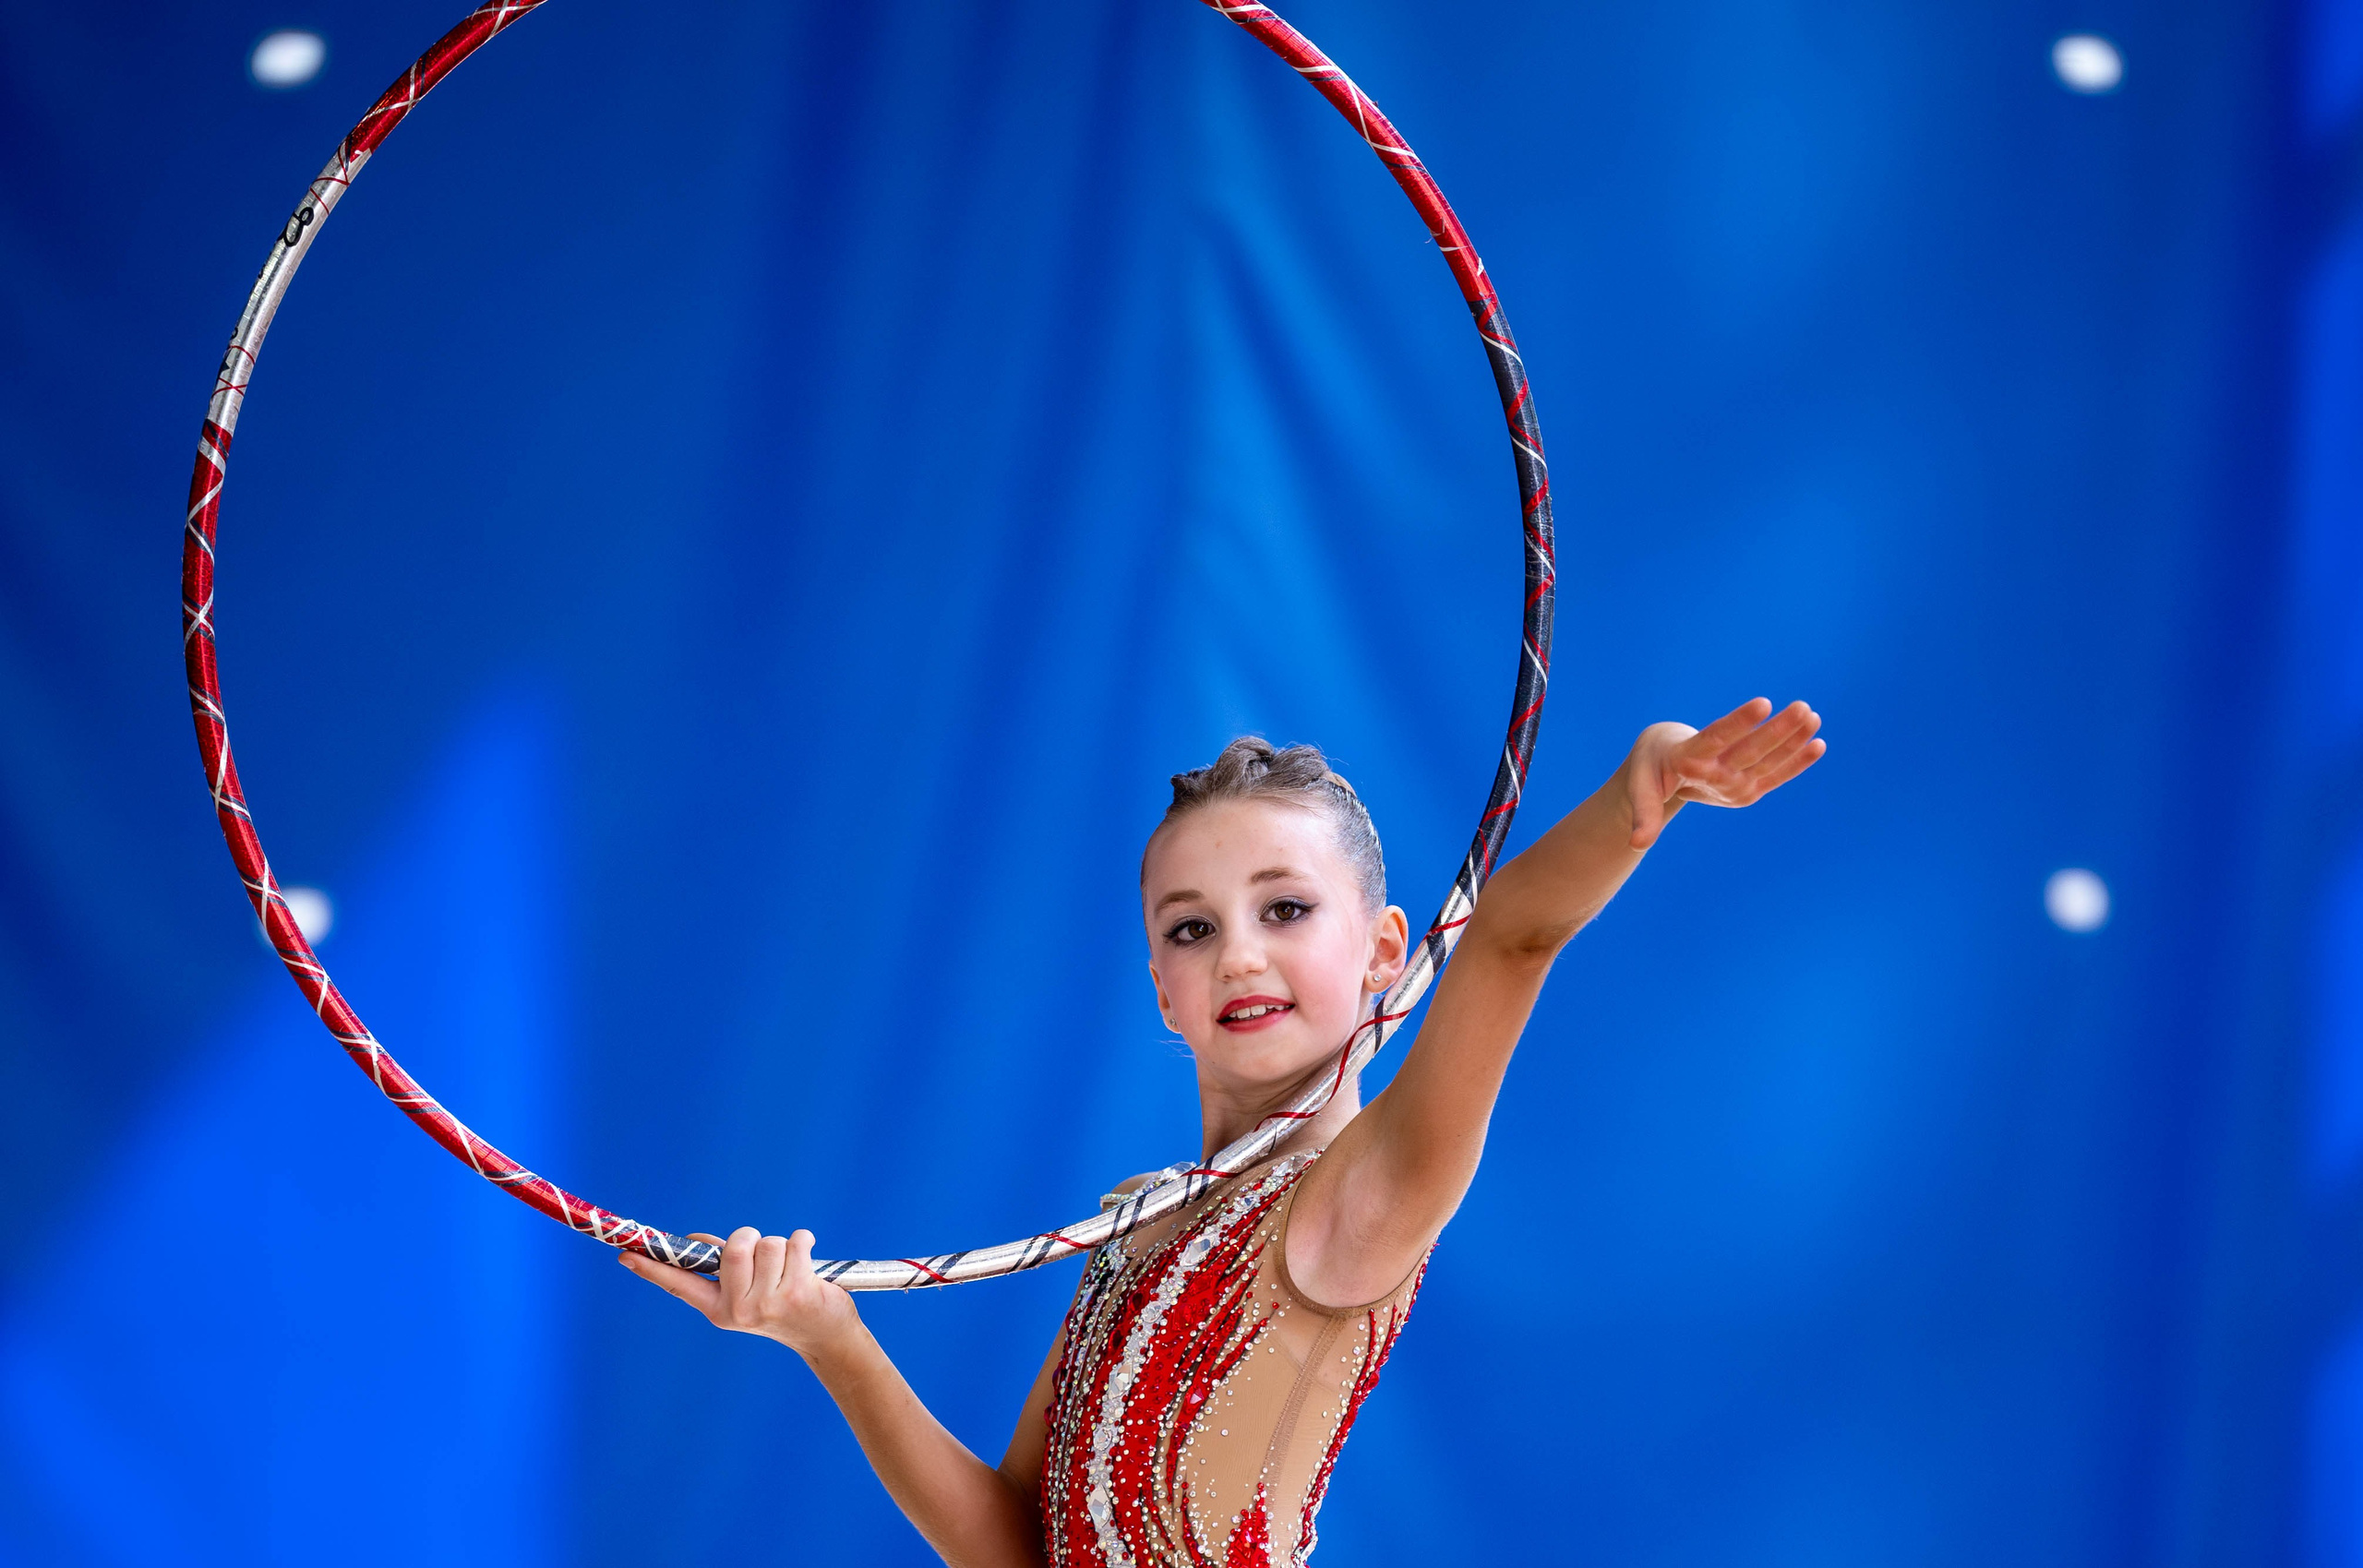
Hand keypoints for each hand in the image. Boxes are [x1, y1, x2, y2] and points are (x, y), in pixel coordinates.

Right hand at [619, 1226, 863, 1357]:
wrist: (826, 1336)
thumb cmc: (785, 1304)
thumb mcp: (748, 1292)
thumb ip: (723, 1266)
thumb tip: (694, 1239)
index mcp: (718, 1309)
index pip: (679, 1284)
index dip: (651, 1268)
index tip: (624, 1254)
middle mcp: (737, 1312)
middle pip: (735, 1246)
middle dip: (753, 1238)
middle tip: (766, 1255)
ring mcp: (766, 1306)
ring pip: (768, 1242)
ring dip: (784, 1245)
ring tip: (791, 1268)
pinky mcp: (796, 1295)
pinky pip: (795, 1242)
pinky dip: (805, 1242)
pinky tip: (808, 1264)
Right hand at [1623, 697, 1824, 848]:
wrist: (1661, 784)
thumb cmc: (1648, 767)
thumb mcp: (1638, 783)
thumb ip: (1644, 810)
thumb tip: (1638, 845)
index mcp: (1690, 766)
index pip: (1718, 739)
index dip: (1740, 722)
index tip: (1764, 703)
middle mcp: (1716, 779)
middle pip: (1750, 751)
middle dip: (1779, 730)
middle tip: (1804, 708)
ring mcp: (1735, 788)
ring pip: (1768, 761)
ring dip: (1793, 740)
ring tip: (1812, 716)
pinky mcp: (1748, 791)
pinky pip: (1777, 775)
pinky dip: (1798, 762)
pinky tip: (1818, 744)